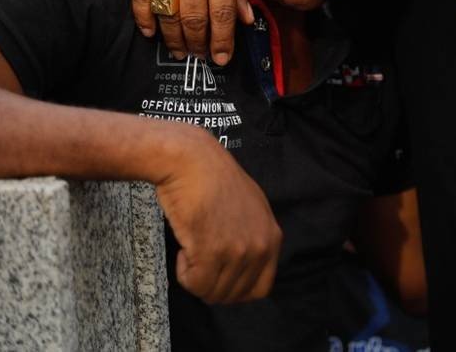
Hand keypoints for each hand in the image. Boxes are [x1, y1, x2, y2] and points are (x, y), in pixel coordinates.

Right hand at [132, 0, 253, 64]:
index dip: (221, 41)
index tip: (222, 59)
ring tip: (181, 52)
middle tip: (201, 59)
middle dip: (199, 44)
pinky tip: (151, 33)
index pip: (221, 14)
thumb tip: (244, 21)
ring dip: (174, 38)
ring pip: (167, 12)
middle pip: (193, 18)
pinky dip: (144, 17)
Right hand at [154, 127, 281, 303]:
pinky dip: (184, 273)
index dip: (235, 289)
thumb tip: (242, 267)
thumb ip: (252, 236)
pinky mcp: (212, 252)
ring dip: (196, 277)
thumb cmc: (212, 179)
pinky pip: (196, 284)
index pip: (260, 288)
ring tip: (191, 248)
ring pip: (213, 292)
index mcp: (272, 237)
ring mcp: (238, 250)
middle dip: (212, 284)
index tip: (219, 278)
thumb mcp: (250, 207)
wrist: (190, 160)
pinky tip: (184, 249)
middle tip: (198, 260)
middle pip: (234, 295)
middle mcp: (260, 246)